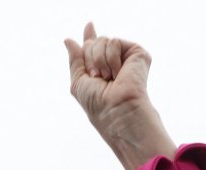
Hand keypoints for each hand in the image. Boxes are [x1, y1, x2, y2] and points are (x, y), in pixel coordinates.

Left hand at [64, 23, 174, 169]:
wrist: (116, 109)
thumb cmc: (97, 103)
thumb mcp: (78, 81)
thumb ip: (75, 60)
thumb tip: (68, 39)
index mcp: (100, 69)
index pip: (94, 48)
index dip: (89, 37)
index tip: (89, 25)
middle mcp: (113, 62)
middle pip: (92, 43)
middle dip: (89, 59)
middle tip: (97, 77)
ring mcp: (125, 57)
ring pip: (102, 40)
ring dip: (98, 60)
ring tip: (107, 77)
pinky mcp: (137, 53)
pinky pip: (113, 41)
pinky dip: (110, 57)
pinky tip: (117, 72)